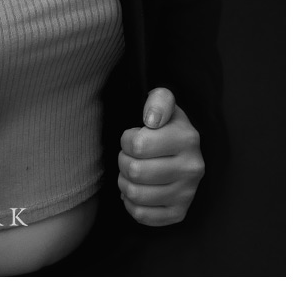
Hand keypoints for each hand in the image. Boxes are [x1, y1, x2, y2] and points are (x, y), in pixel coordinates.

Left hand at [118, 87, 205, 226]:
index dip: (126, 140)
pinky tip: (136, 190)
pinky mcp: (179, 213)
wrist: (181, 148)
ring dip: (124, 182)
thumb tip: (151, 120)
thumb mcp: (163, 101)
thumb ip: (158, 101)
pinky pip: (142, 215)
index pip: (137, 145)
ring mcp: (188, 194)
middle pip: (134, 171)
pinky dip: (131, 203)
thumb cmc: (165, 123)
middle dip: (123, 160)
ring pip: (135, 194)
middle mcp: (192, 168)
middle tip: (129, 156)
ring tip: (131, 172)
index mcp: (187, 138)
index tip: (133, 136)